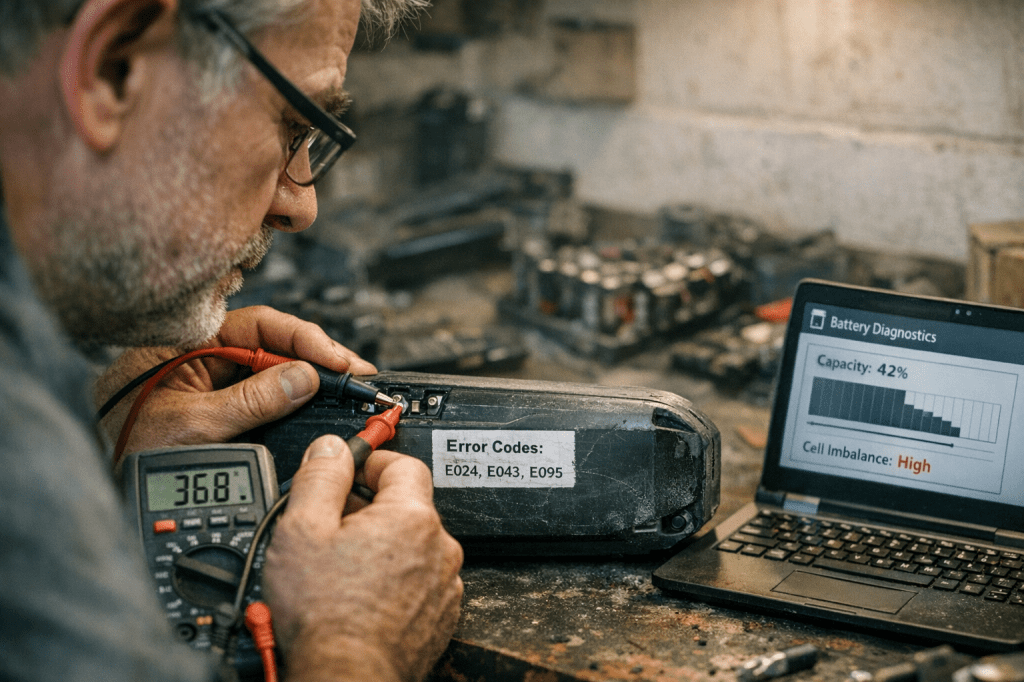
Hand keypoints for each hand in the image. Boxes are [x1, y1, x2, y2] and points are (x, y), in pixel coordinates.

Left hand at [95, 306, 375, 460]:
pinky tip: (319, 404)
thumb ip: (252, 401)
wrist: (101, 480)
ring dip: (312, 378)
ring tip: (347, 389)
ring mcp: (217, 380)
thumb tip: (304, 378)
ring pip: (276, 369)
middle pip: (276, 344)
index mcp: (194, 342)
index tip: (338, 361)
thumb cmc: (127, 445)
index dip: (305, 340)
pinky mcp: (224, 405)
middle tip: (357, 377)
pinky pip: (267, 394)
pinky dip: (297, 400)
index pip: (262, 326)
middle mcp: (208, 355)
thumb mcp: (195, 425)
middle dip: (319, 358)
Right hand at [264, 436, 463, 681]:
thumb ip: (321, 477)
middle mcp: (438, 548)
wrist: (345, 677)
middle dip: (370, 510)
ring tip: (343, 569)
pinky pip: (418, 582)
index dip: (372, 461)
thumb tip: (331, 448)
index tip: (351, 470)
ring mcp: (444, 585)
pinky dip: (395, 581)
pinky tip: (362, 596)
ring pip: (412, 547)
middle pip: (407, 507)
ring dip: (383, 548)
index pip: (404, 464)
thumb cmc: (326, 616)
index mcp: (412, 517)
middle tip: (332, 528)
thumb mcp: (303, 530)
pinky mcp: (440, 615)